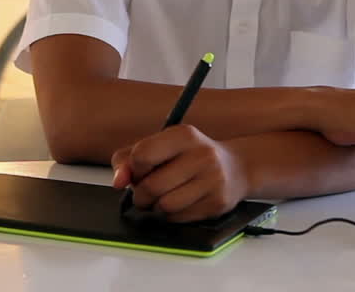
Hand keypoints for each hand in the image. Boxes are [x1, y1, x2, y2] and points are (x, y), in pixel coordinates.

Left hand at [110, 124, 248, 222]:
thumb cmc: (189, 156)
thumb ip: (129, 158)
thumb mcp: (161, 145)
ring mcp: (212, 180)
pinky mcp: (217, 203)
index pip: (142, 155)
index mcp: (184, 135)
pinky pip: (179, 218)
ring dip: (156, 207)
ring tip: (163, 197)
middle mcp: (202, 155)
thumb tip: (118, 181)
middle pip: (151, 186)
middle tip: (146, 191)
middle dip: (141, 194)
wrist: (236, 168)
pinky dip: (171, 215)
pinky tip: (180, 202)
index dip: (133, 169)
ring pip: (164, 206)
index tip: (139, 171)